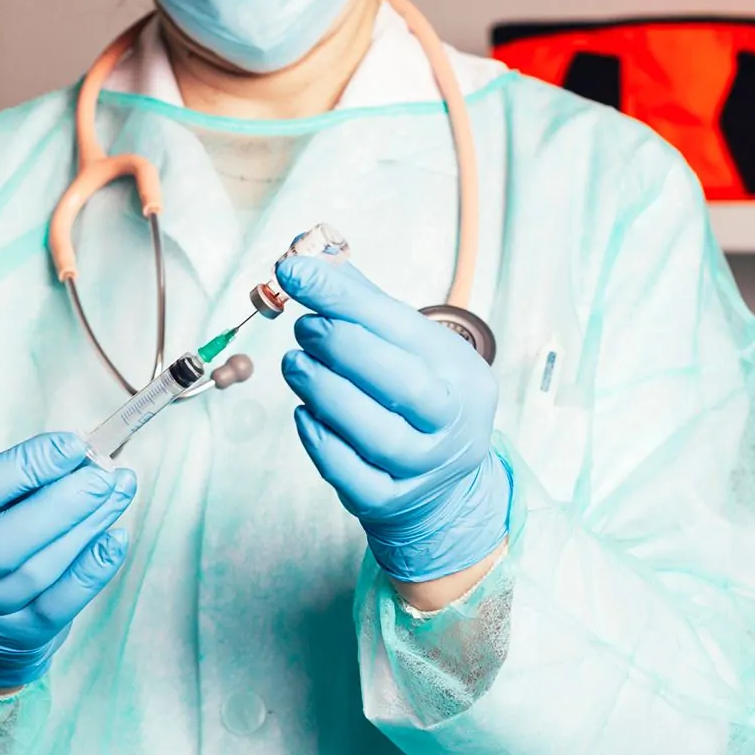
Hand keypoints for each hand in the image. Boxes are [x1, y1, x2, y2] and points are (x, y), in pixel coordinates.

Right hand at [0, 433, 135, 690]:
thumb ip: (17, 482)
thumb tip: (80, 454)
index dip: (21, 468)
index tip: (71, 445)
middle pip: (0, 544)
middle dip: (61, 503)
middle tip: (103, 475)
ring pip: (38, 571)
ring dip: (88, 526)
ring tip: (118, 491)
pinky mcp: (20, 638)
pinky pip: (62, 604)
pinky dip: (95, 568)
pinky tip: (116, 537)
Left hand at [276, 257, 510, 584]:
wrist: (441, 483)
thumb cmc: (416, 397)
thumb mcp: (409, 348)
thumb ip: (361, 303)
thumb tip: (306, 253)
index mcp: (460, 373)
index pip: (403, 327)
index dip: (344, 297)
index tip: (295, 270)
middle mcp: (451, 423)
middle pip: (401, 385)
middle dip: (342, 347)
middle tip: (304, 328)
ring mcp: (422, 467)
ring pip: (373, 434)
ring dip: (323, 391)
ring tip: (295, 364)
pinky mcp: (388, 501)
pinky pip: (349, 474)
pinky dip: (319, 441)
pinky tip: (303, 413)